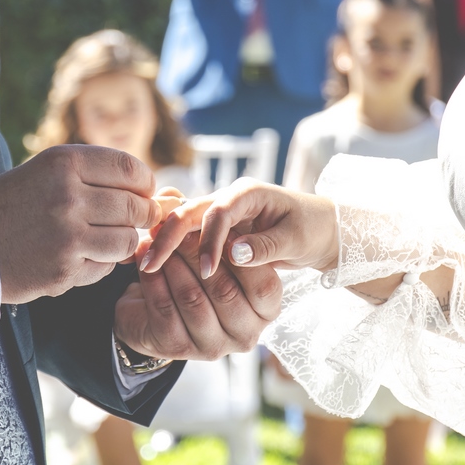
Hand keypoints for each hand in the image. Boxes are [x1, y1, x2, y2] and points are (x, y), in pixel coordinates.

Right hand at [0, 145, 161, 304]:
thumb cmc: (10, 204)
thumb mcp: (46, 171)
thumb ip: (94, 176)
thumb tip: (151, 191)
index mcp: (63, 163)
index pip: (130, 170)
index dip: (145, 184)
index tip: (144, 193)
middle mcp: (67, 196)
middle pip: (135, 207)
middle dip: (143, 215)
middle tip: (136, 220)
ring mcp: (67, 236)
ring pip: (127, 241)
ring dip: (122, 242)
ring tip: (102, 239)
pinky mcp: (64, 270)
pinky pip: (105, 267)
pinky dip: (100, 264)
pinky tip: (77, 256)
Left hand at [115, 231, 281, 360]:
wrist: (158, 311)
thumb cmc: (199, 272)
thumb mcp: (214, 247)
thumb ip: (209, 223)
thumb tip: (172, 194)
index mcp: (267, 309)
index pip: (263, 282)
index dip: (235, 250)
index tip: (211, 222)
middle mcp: (247, 334)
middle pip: (224, 289)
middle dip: (195, 251)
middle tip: (175, 227)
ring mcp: (214, 346)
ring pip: (192, 297)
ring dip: (172, 263)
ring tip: (158, 240)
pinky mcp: (179, 349)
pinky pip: (164, 309)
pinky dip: (153, 281)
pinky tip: (145, 263)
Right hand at [141, 178, 338, 277]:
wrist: (320, 227)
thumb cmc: (312, 230)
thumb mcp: (296, 240)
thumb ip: (265, 246)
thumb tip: (234, 254)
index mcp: (249, 192)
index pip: (219, 212)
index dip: (209, 242)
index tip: (206, 272)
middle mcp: (229, 197)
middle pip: (190, 211)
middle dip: (168, 239)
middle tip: (149, 266)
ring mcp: (220, 209)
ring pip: (184, 221)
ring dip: (164, 243)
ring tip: (144, 267)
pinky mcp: (216, 225)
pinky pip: (188, 233)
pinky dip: (171, 248)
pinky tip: (153, 265)